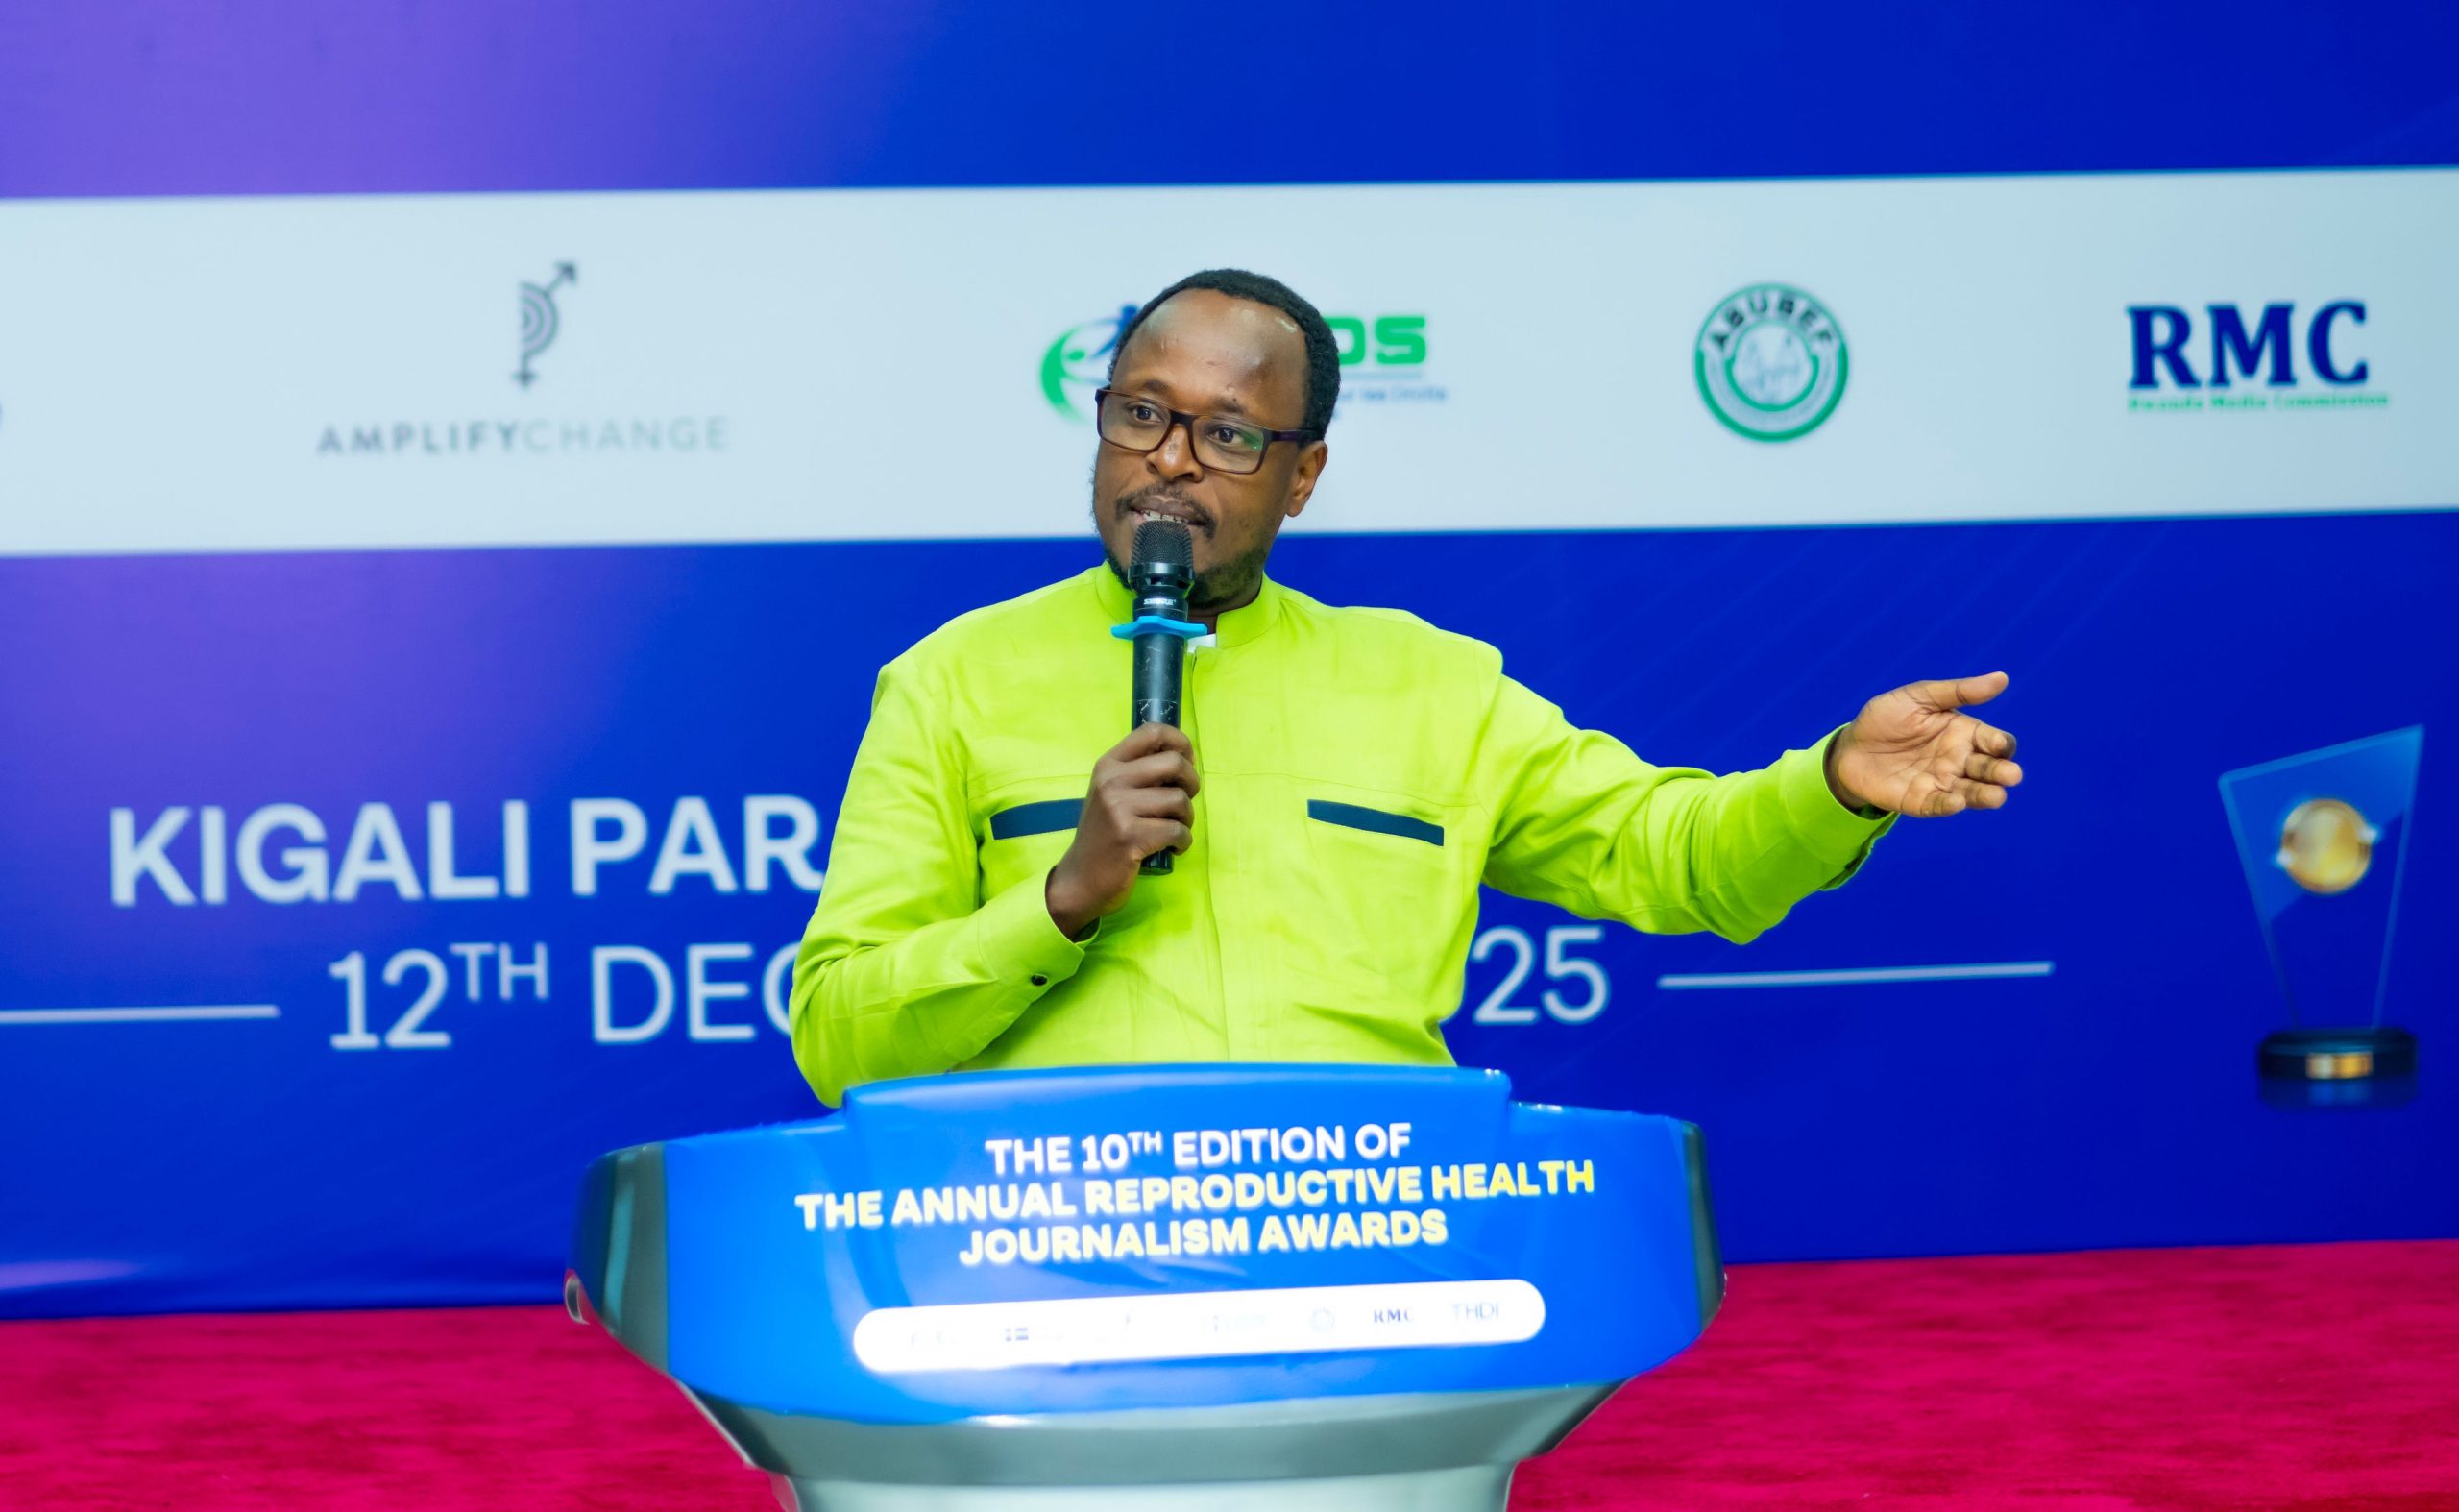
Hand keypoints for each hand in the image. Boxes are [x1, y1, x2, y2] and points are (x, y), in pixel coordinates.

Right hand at [1046, 723, 1198, 936]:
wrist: (1080, 881)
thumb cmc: (1103, 836)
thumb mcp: (1110, 795)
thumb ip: (1137, 773)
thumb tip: (1182, 756)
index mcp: (1108, 765)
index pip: (1151, 731)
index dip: (1180, 742)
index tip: (1187, 760)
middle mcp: (1111, 781)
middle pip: (1175, 763)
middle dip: (1192, 783)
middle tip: (1184, 801)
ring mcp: (1119, 809)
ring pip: (1180, 800)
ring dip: (1187, 818)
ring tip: (1175, 830)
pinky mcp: (1130, 837)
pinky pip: (1178, 831)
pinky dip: (1183, 841)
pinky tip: (1173, 847)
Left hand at [1826, 671, 2022, 817]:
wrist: (1850, 746)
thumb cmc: (1886, 718)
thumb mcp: (1920, 697)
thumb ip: (1959, 692)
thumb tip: (2003, 678)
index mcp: (1964, 733)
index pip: (1996, 742)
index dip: (2002, 744)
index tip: (1999, 743)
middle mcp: (1960, 760)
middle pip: (1991, 769)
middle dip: (2003, 772)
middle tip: (2011, 775)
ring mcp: (1943, 782)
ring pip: (1973, 792)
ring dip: (1986, 795)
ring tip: (1997, 796)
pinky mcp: (1922, 801)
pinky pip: (1940, 805)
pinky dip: (1949, 805)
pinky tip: (1956, 802)